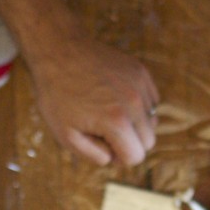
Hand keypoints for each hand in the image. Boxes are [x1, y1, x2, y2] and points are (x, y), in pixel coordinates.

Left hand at [29, 33, 157, 166]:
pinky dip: (138, 105)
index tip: (100, 143)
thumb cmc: (57, 95)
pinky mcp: (140, 71)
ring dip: (134, 123)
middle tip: (104, 130)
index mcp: (116, 122)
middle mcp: (134, 103)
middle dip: (129, 142)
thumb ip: (93, 155)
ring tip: (109, 112)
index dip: (117, 157)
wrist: (58, 51)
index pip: (135, 157)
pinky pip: (151, 100)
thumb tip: (114, 158)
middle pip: (148, 141)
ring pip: (152, 121)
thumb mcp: (65, 135)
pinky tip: (115, 97)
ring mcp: (139, 84)